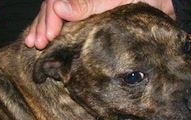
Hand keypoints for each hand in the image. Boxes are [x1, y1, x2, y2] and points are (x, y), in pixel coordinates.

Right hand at [25, 0, 174, 49]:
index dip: (49, 22)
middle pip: (51, 8)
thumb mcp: (113, 1)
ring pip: (54, 14)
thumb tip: (58, 8)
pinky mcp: (85, 15)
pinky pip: (64, 20)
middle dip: (41, 26)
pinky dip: (53, 30)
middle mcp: (78, 0)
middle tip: (35, 44)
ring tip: (32, 43)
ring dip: (42, 28)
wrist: (158, 0)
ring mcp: (80, 6)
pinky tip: (45, 39)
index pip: (56, 4)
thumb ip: (86, 4)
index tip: (46, 39)